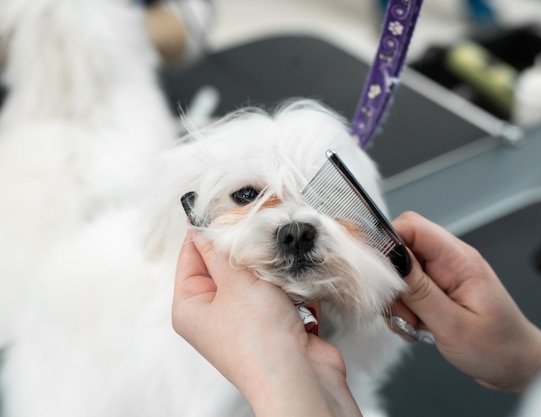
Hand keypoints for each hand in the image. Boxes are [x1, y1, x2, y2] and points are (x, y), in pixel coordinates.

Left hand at [172, 229, 361, 416]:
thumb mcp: (234, 282)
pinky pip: (280, 289)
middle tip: (260, 239)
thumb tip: (206, 223)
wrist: (300, 376)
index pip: (192, 253)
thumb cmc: (259, 343)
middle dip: (248, 250)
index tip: (224, 206)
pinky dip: (290, 286)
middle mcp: (215, 313)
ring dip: (273, 269)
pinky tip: (296, 293)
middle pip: (227, 262)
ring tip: (279, 277)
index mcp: (191, 306)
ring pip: (258, 274)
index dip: (207, 229)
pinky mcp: (275, 321)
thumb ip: (222, 247)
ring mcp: (246, 318)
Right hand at [389, 212, 540, 392]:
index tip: (376, 272)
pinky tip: (418, 327)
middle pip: (401, 249)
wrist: (519, 367)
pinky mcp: (438, 291)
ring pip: (401, 272)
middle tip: (401, 310)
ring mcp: (444, 276)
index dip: (388, 241)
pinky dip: (405, 309)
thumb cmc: (499, 348)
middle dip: (391, 280)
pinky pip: (408, 290)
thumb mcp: (453, 324)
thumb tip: (391, 261)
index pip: (412, 226)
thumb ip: (419, 291)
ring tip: (414, 324)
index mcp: (459, 259)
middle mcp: (450, 261)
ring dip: (398, 300)